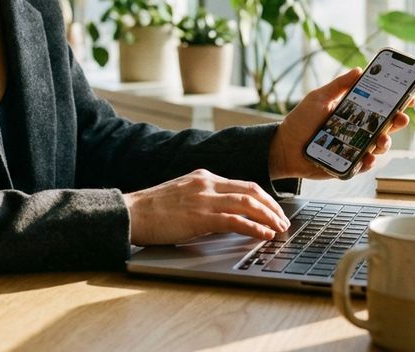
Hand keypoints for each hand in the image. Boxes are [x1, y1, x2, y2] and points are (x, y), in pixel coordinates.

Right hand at [123, 169, 290, 245]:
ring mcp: (204, 199)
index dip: (263, 198)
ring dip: (269, 217)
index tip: (274, 209)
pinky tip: (264, 235)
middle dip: (272, 206)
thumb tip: (223, 214)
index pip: (242, 184)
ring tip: (280, 229)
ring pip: (248, 204)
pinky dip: (254, 228)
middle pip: (251, 191)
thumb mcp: (182, 195)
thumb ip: (202, 198)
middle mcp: (207, 184)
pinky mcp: (201, 217)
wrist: (131, 213)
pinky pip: (235, 221)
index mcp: (203, 177)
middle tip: (283, 220)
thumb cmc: (152, 209)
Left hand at [268, 68, 411, 179]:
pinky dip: (368, 161)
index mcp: (352, 111)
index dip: (396, 101)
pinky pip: (364, 164)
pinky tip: (366, 158)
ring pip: (379, 146)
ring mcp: (354, 146)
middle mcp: (357, 129)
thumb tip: (359, 70)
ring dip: (384, 143)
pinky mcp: (349, 164)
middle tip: (401, 118)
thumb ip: (338, 86)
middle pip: (385, 125)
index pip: (379, 105)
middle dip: (397, 121)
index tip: (410, 97)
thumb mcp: (318, 99)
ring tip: (380, 140)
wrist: (284, 148)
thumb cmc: (300, 121)